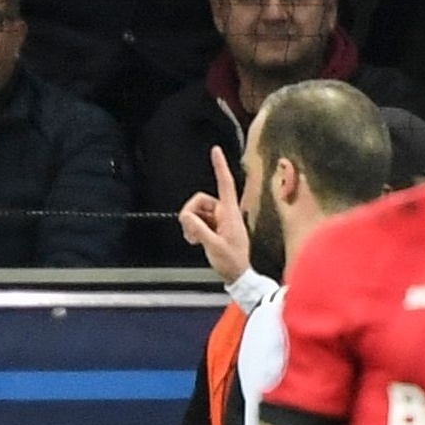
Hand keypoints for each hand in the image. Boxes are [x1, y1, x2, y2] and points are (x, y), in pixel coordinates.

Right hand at [178, 146, 251, 282]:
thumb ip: (199, 229)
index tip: (216, 151)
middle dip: (191, 214)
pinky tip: (197, 240)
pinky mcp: (215, 227)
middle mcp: (225, 212)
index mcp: (230, 213)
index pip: (225, 184)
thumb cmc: (231, 260)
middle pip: (201, 201)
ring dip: (191, 224)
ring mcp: (220, 220)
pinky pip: (198, 221)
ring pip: (197, 212)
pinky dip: (193, 229)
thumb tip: (186, 216)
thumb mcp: (214, 245)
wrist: (238, 274)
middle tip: (190, 232)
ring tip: (195, 240)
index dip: (220, 166)